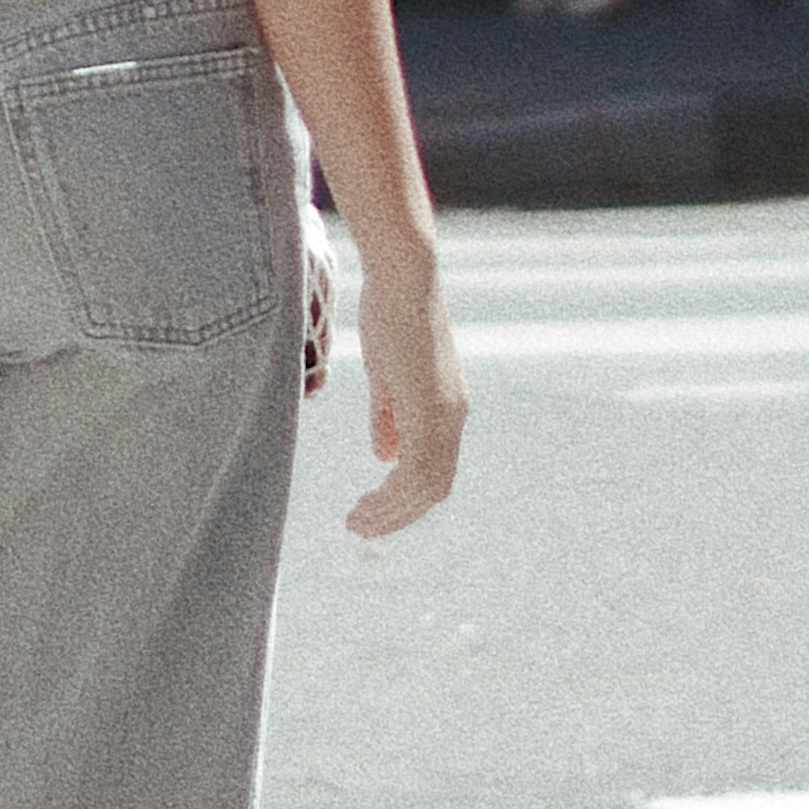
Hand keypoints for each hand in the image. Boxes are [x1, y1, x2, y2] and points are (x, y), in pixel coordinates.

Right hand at [346, 250, 464, 538]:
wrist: (404, 280)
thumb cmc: (392, 315)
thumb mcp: (387, 376)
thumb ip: (388, 418)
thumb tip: (384, 457)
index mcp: (446, 409)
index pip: (433, 472)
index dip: (405, 499)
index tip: (370, 511)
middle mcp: (453, 418)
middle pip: (433, 490)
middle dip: (397, 516)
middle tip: (360, 529)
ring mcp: (445, 417)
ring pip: (425, 489)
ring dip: (390, 514)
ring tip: (356, 524)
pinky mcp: (431, 412)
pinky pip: (414, 474)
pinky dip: (391, 498)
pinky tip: (364, 506)